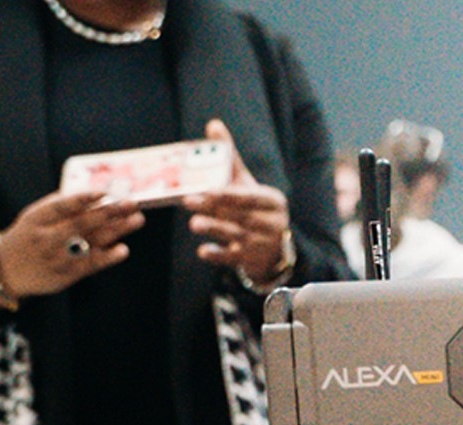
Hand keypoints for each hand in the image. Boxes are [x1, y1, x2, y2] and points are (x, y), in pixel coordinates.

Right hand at [0, 189, 142, 298]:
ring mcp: (58, 257)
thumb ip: (60, 206)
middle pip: (82, 223)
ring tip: (137, 219)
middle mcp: (47, 238)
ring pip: (91, 241)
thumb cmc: (29, 237)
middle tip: (131, 203)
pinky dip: (108, 257)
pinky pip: (91, 264)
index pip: (61, 206)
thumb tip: (92, 194)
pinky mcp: (68, 274)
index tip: (104, 192)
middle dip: (109, 212)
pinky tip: (123, 249)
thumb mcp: (35, 218)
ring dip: (117, 230)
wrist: (7, 271)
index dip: (83, 199)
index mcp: (37, 218)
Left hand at [183, 119, 291, 283]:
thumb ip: (230, 158)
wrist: (273, 249)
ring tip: (194, 224)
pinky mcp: (251, 261)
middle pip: (241, 215)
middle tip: (189, 200)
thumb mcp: (248, 184)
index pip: (251, 198)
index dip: (230, 194)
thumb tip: (214, 124)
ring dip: (215, 229)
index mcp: (273, 202)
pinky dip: (218, 255)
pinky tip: (203, 251)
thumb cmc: (255, 208)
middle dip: (214, 208)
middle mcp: (272, 224)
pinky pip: (232, 259)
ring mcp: (262, 244)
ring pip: (236, 236)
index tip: (209, 189)